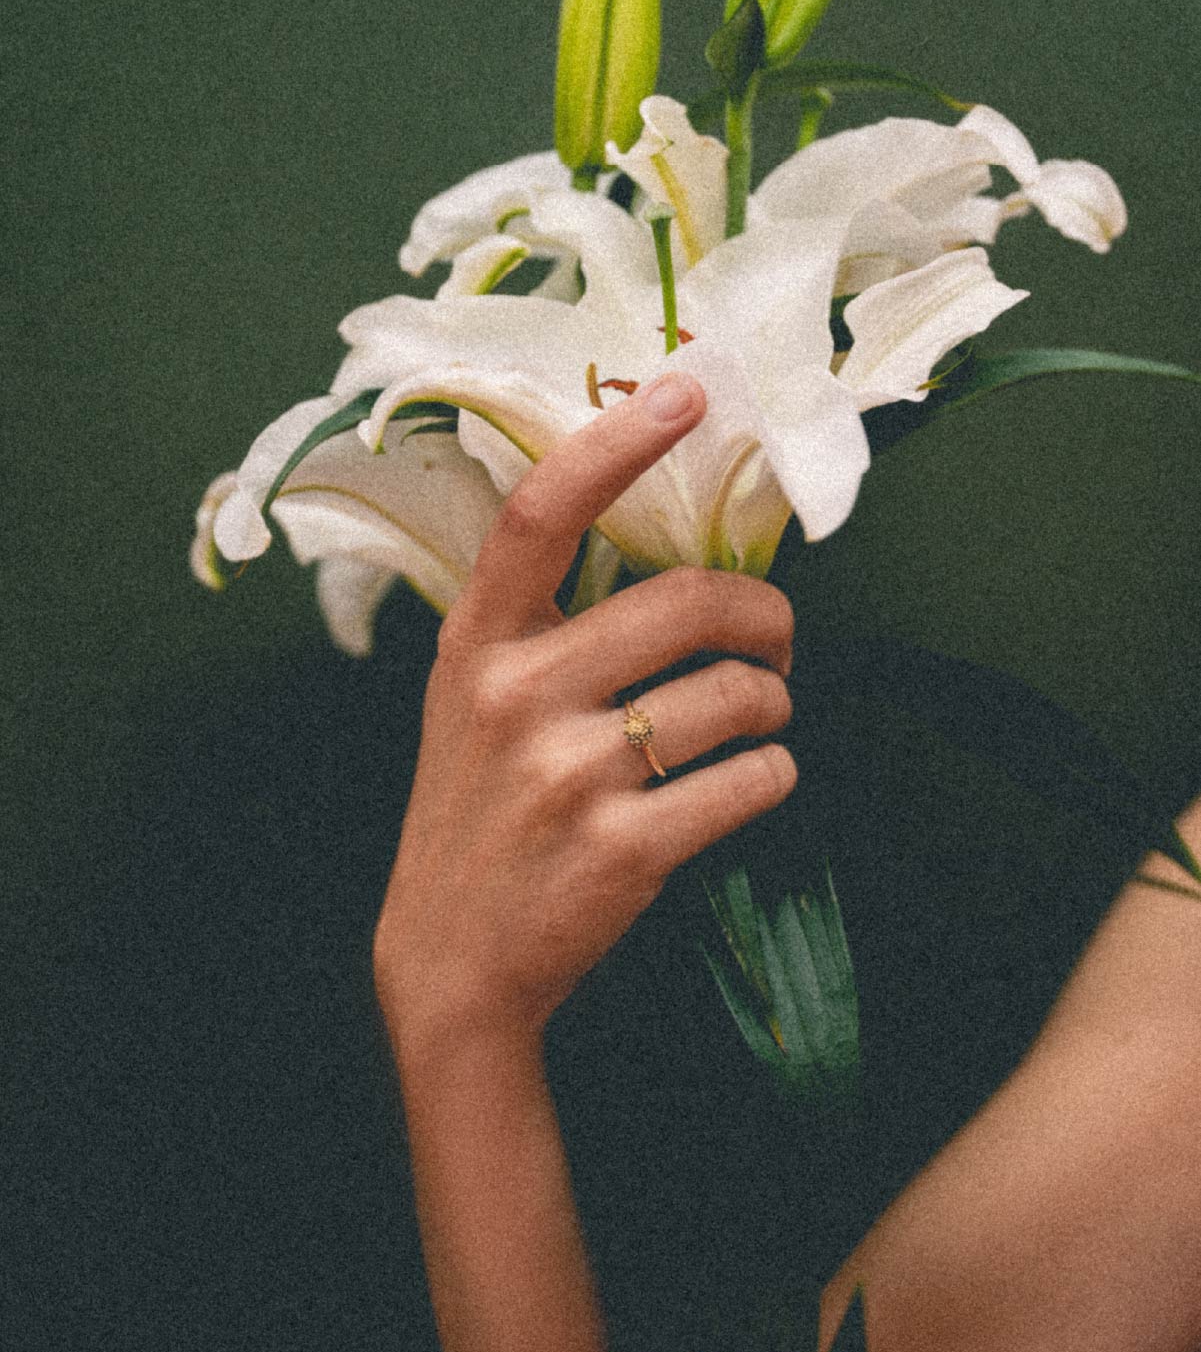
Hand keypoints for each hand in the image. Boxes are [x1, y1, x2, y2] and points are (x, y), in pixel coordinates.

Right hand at [373, 373, 796, 1045]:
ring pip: (738, 695)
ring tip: (759, 721)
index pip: (543, 513)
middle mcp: (515, 696)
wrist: (450, 960)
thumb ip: (541, 627)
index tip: (686, 391)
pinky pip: (752, 781)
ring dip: (775, 703)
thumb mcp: (470, 701)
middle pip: (691, 601)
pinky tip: (751, 782)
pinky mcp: (623, 848)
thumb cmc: (474, 814)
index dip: (618, 442)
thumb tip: (668, 553)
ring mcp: (568, 774)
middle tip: (777, 640)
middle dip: (767, 616)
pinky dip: (774, 774)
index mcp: (477, 644)